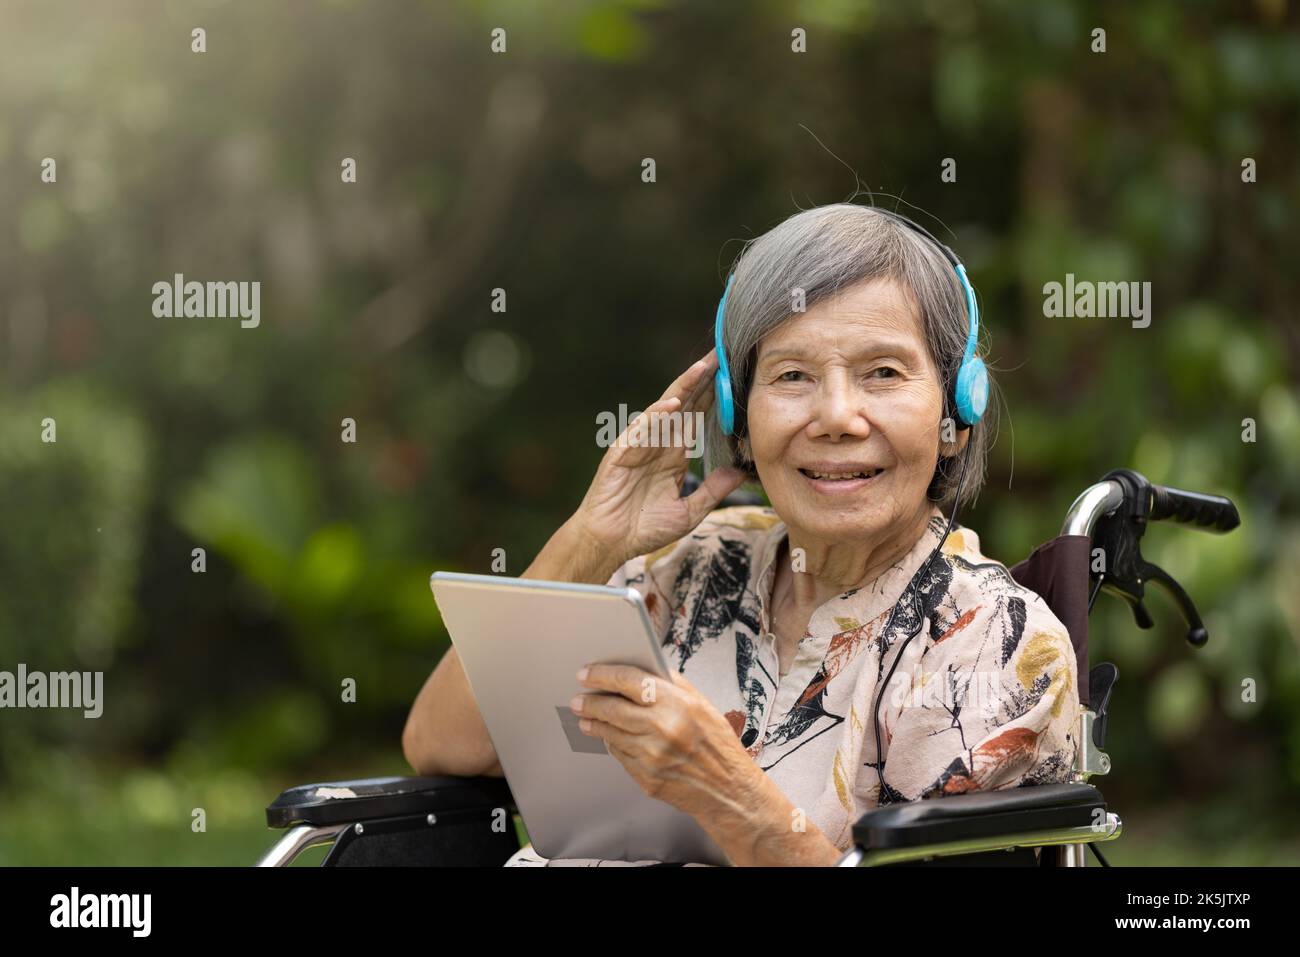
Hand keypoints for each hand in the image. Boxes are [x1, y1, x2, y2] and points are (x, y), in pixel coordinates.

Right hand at [568, 351, 746, 569]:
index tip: (733, 373)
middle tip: (722, 353)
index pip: (697, 417)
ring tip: (702, 368)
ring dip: (682, 388)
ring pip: (663, 409)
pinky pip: (641, 430)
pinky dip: (656, 416)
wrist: (610, 544)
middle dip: (702, 379)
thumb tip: (740, 472)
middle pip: (684, 403)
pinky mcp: (621, 454)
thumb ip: (713, 491)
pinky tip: (672, 404)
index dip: (714, 395)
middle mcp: (657, 443)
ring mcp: (638, 445)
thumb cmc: (643, 528)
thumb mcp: (689, 512)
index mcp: (673, 454)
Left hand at [570, 663, 757, 822]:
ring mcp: (651, 756)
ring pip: (610, 733)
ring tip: (587, 717)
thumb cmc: (718, 745)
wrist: (728, 790)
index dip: (602, 675)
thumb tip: (642, 667)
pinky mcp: (645, 777)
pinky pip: (619, 755)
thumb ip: (672, 685)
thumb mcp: (702, 704)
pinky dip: (612, 744)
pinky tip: (610, 738)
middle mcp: (662, 728)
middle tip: (579, 699)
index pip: (629, 681)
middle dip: (589, 702)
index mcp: (677, 704)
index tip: (587, 673)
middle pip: (611, 708)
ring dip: (594, 723)